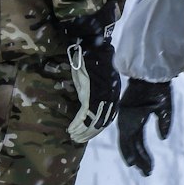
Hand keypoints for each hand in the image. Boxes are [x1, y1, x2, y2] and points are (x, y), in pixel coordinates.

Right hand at [60, 8, 118, 143]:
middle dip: (90, 132)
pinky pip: (85, 115)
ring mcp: (101, 96)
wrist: (92, 44)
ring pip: (93, 121)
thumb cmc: (92, 58)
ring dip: (83, 131)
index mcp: (112, 93)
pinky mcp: (91, 94)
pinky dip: (78, 124)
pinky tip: (71, 130)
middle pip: (102, 121)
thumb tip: (88, 99)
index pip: (107, 115)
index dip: (97, 126)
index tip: (89, 133)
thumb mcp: (96, 77)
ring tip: (74, 137)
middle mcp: (110, 96)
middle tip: (79, 139)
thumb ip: (94, 89)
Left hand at [117, 78, 172, 175]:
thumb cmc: (158, 89)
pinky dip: (127, 152)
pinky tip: (132, 162)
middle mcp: (130, 122)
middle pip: (133, 146)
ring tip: (144, 171)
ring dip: (136, 159)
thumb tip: (163, 138)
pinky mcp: (126, 121)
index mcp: (138, 118)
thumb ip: (164, 124)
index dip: (143, 154)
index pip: (138, 141)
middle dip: (140, 160)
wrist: (152, 78)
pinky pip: (125, 140)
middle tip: (147, 173)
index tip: (148, 166)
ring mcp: (126, 122)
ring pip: (128, 146)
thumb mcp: (164, 110)